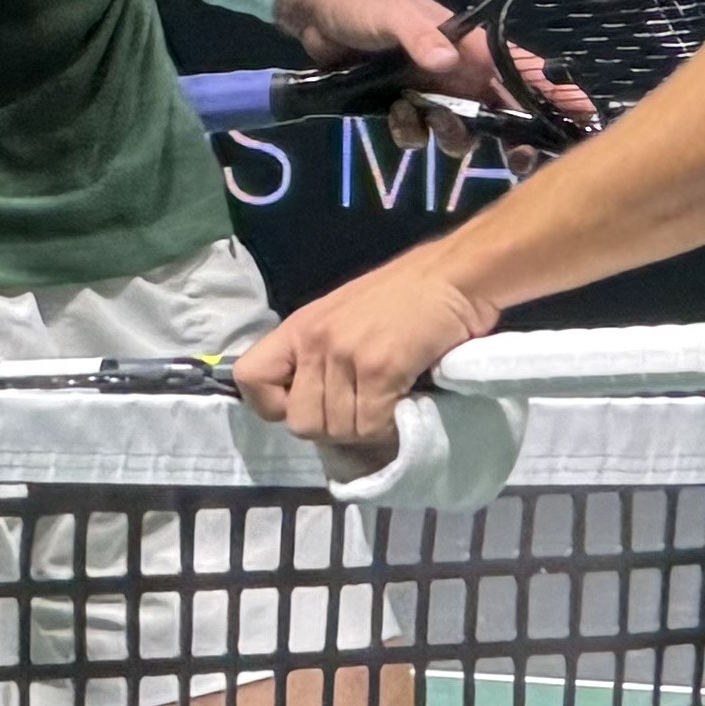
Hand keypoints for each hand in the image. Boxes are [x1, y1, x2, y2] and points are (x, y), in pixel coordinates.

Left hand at [235, 253, 502, 456]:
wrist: (455, 275)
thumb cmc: (409, 296)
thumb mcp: (346, 318)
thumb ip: (323, 355)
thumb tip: (320, 406)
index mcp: (300, 327)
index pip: (249, 379)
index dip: (274, 406)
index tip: (310, 404)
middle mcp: (314, 340)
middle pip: (301, 423)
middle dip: (334, 429)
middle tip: (367, 411)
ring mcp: (344, 354)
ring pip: (337, 430)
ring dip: (367, 430)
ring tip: (391, 404)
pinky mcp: (378, 367)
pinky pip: (370, 425)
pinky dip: (390, 428)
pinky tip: (407, 405)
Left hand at [268, 0, 599, 139]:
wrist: (316, 7)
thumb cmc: (365, 2)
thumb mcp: (394, 15)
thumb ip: (421, 36)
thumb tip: (448, 63)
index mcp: (471, 49)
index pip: (526, 72)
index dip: (556, 96)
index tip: (583, 124)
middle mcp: (458, 72)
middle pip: (501, 114)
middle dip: (509, 139)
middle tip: (515, 163)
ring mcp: (430, 90)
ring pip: (459, 131)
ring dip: (448, 136)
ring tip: (429, 121)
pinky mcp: (400, 104)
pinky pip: (418, 134)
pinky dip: (409, 133)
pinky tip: (392, 115)